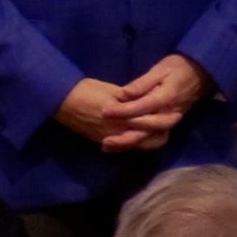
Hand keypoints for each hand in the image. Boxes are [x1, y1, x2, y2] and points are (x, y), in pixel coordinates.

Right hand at [53, 78, 171, 151]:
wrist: (61, 102)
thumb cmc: (85, 90)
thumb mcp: (110, 90)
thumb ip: (128, 98)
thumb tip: (142, 100)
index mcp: (124, 116)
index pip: (151, 122)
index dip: (165, 118)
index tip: (175, 111)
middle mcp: (120, 132)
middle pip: (149, 140)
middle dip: (162, 133)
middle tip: (171, 122)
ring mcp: (111, 139)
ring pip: (138, 145)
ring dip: (149, 138)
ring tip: (158, 129)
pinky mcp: (102, 141)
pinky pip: (124, 146)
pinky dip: (134, 142)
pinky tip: (139, 135)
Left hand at [100, 54, 213, 151]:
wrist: (202, 73)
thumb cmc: (178, 67)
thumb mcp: (159, 69)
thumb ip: (142, 83)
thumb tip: (123, 94)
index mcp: (165, 98)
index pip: (141, 107)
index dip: (122, 111)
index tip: (104, 112)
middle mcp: (169, 114)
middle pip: (146, 130)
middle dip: (125, 137)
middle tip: (105, 141)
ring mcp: (171, 121)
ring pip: (150, 138)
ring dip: (130, 144)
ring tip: (110, 147)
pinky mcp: (170, 124)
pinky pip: (155, 138)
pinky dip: (140, 143)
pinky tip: (125, 144)